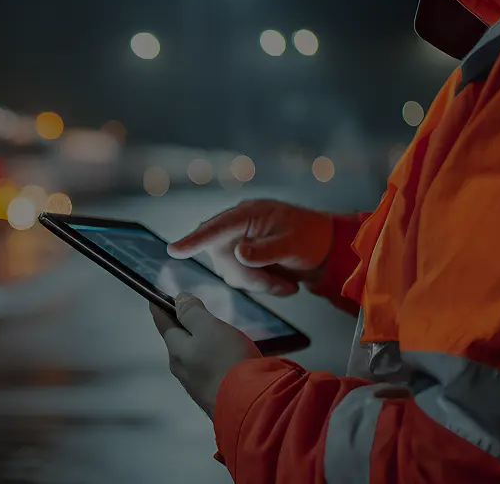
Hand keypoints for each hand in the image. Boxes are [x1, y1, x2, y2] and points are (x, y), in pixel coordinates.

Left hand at [151, 292, 260, 415]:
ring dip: (199, 346)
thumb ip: (192, 313)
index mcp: (176, 350)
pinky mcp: (213, 398)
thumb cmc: (227, 360)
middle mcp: (181, 370)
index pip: (163, 323)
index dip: (160, 307)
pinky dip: (212, 362)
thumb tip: (177, 299)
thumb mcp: (209, 328)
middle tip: (193, 314)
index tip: (155, 296)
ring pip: (193, 359)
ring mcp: (196, 387)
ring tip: (213, 337)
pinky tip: (225, 361)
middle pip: (177, 343)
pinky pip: (208, 373)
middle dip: (183, 327)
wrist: (249, 407)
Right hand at [167, 199, 333, 295]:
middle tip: (282, 286)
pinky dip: (262, 286)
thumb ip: (265, 250)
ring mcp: (237, 245)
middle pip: (224, 259)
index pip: (216, 227)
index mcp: (248, 214)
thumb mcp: (293, 243)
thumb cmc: (311, 237)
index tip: (175, 249)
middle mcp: (236, 229)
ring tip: (287, 285)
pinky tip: (283, 284)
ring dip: (259, 284)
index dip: (194, 240)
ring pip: (232, 274)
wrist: (324, 250)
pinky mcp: (241, 261)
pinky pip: (241, 280)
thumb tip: (238, 253)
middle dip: (251, 277)